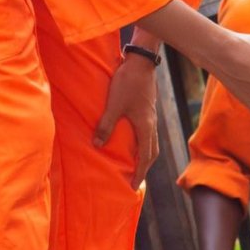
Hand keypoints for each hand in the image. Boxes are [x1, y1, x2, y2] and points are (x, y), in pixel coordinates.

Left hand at [94, 50, 158, 186]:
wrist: (141, 63)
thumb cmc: (127, 83)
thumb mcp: (114, 105)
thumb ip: (106, 125)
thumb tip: (97, 145)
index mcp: (145, 126)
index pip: (145, 156)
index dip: (139, 172)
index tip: (133, 186)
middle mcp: (151, 124)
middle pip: (152, 152)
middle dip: (145, 167)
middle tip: (135, 180)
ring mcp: (151, 117)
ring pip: (151, 142)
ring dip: (145, 156)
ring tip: (135, 164)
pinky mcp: (148, 110)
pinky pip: (148, 133)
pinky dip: (143, 144)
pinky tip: (133, 142)